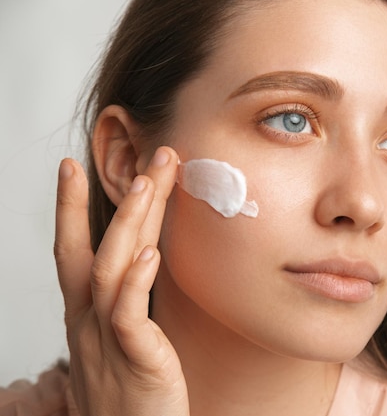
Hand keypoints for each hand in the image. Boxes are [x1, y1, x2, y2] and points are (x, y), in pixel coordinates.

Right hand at [54, 147, 188, 415]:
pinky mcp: (135, 360)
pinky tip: (152, 253)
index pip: (78, 250)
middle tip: (144, 155)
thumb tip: (139, 265)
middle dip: (112, 199)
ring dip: (130, 223)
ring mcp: (107, 340)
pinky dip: (137, 282)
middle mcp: (90, 321)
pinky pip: (129, 316)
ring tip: (149, 182)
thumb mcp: (120, 341)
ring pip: (111, 269)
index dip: (73, 208)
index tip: (75, 166)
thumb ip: (126, 302)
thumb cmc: (131, 394)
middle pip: (92, 248)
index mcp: (88, 315)